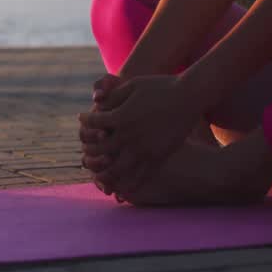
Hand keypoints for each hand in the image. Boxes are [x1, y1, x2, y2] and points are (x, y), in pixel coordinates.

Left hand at [79, 74, 199, 197]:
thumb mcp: (133, 85)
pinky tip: (120, 186)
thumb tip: (97, 106)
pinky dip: (125, 185)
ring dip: (102, 173)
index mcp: (121, 117)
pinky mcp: (158, 159)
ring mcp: (144, 151)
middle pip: (99, 151)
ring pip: (115, 171)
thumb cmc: (160, 86)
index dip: (85, 120)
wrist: (189, 96)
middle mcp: (130, 137)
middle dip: (88, 149)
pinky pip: (138, 179)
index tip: (82, 118)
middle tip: (86, 148)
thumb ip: (113, 97)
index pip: (93, 123)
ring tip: (98, 172)